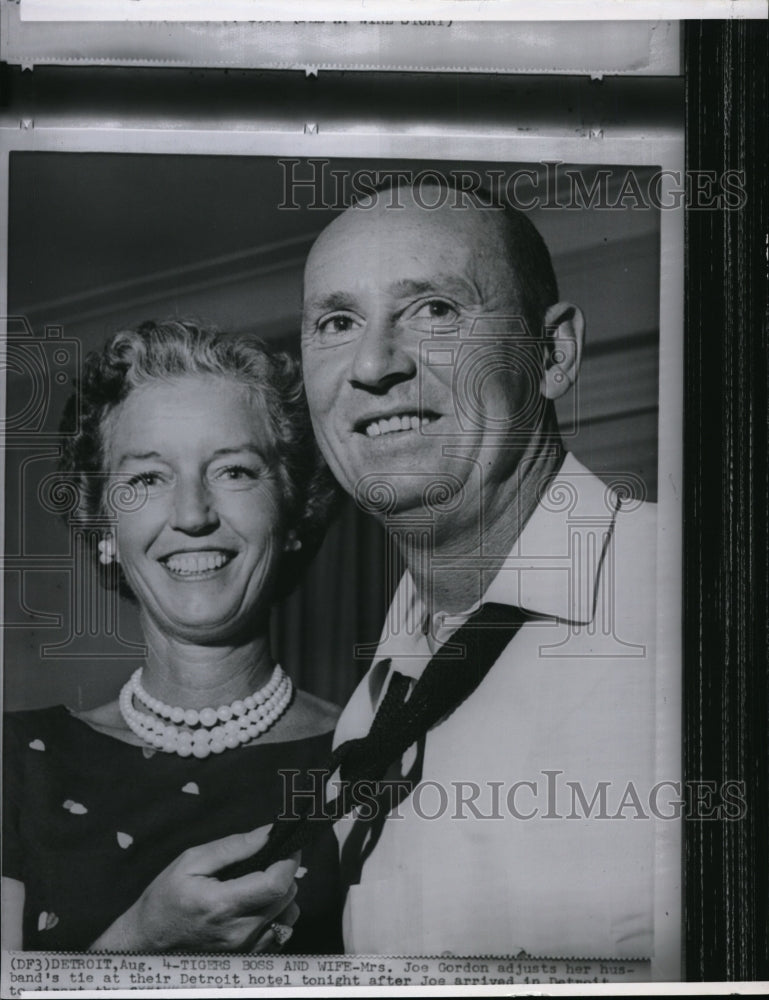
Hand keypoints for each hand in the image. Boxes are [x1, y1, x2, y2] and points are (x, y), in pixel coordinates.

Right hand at [89, 826, 299, 951]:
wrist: (148, 942)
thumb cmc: (166, 898)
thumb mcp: (191, 861)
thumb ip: (233, 847)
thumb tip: (267, 833)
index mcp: (223, 905)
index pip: (276, 883)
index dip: (289, 860)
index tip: (289, 845)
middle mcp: (238, 932)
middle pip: (287, 897)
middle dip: (285, 872)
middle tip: (270, 859)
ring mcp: (244, 950)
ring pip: (288, 915)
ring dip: (283, 895)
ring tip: (260, 884)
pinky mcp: (247, 959)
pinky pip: (280, 933)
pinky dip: (277, 915)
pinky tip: (258, 906)